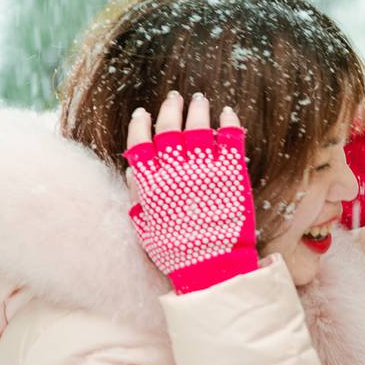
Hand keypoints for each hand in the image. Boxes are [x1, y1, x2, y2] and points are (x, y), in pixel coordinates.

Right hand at [122, 92, 258, 293]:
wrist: (213, 267)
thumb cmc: (177, 253)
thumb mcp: (147, 228)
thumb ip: (138, 196)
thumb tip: (132, 170)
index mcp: (151, 184)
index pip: (139, 143)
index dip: (140, 125)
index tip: (143, 113)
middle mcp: (175, 170)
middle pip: (169, 128)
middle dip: (170, 109)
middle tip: (175, 97)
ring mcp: (204, 167)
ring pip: (198, 126)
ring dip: (198, 109)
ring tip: (200, 100)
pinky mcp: (231, 170)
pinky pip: (231, 136)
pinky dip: (229, 122)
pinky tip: (227, 113)